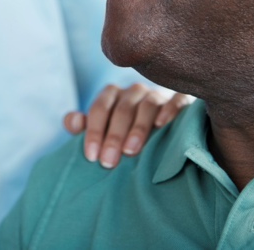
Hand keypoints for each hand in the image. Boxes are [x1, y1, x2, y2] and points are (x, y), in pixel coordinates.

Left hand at [63, 83, 189, 168]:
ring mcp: (157, 94)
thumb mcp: (100, 128)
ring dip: (139, 128)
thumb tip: (74, 120)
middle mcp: (134, 91)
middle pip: (122, 109)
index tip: (92, 156)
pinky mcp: (180, 99)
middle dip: (113, 136)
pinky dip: (169, 110)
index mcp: (112, 94)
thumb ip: (81, 126)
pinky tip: (163, 125)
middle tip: (108, 162)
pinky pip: (176, 100)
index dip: (93, 131)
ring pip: (147, 105)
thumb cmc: (122, 131)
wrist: (160, 126)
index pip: (99, 108)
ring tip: (131, 151)